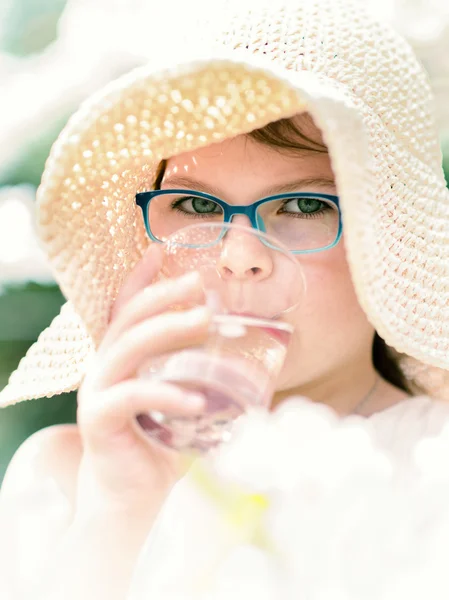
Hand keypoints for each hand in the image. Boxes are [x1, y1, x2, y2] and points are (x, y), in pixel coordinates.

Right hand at [75, 243, 210, 528]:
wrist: (131, 496)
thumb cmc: (162, 444)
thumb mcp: (183, 401)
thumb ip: (201, 378)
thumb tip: (253, 360)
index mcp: (122, 357)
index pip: (126, 308)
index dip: (141, 278)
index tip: (160, 248)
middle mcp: (104, 366)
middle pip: (130, 318)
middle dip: (164, 295)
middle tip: (200, 284)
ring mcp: (97, 390)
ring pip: (127, 347)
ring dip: (166, 330)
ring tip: (204, 321)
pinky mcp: (98, 419)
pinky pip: (133, 397)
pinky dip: (167, 395)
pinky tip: (199, 401)